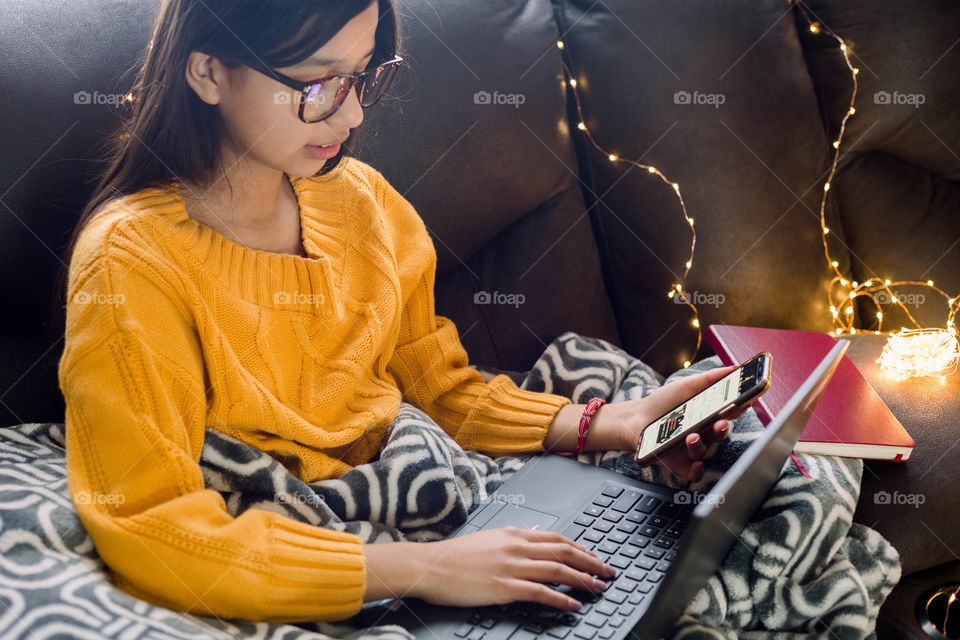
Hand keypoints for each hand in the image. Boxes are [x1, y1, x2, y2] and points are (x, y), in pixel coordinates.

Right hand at [410, 527, 616, 610]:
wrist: (429, 565)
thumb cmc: (455, 556)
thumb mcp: (489, 538)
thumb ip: (514, 538)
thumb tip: (535, 535)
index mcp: (513, 534)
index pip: (557, 538)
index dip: (581, 548)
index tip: (595, 558)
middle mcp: (516, 547)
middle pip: (564, 552)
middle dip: (590, 563)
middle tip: (608, 572)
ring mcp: (510, 567)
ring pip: (557, 571)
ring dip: (583, 580)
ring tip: (599, 589)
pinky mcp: (503, 587)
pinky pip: (540, 592)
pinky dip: (561, 598)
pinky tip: (573, 605)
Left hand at [602, 365, 741, 481]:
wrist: (635, 417)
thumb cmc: (662, 402)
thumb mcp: (686, 386)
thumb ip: (710, 378)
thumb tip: (735, 368)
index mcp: (708, 414)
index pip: (729, 413)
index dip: (738, 409)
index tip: (743, 403)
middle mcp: (704, 432)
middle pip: (720, 433)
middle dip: (722, 429)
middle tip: (720, 422)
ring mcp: (691, 449)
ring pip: (705, 451)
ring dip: (701, 444)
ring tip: (692, 436)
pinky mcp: (679, 463)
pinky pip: (693, 472)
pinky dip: (696, 470)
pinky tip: (695, 464)